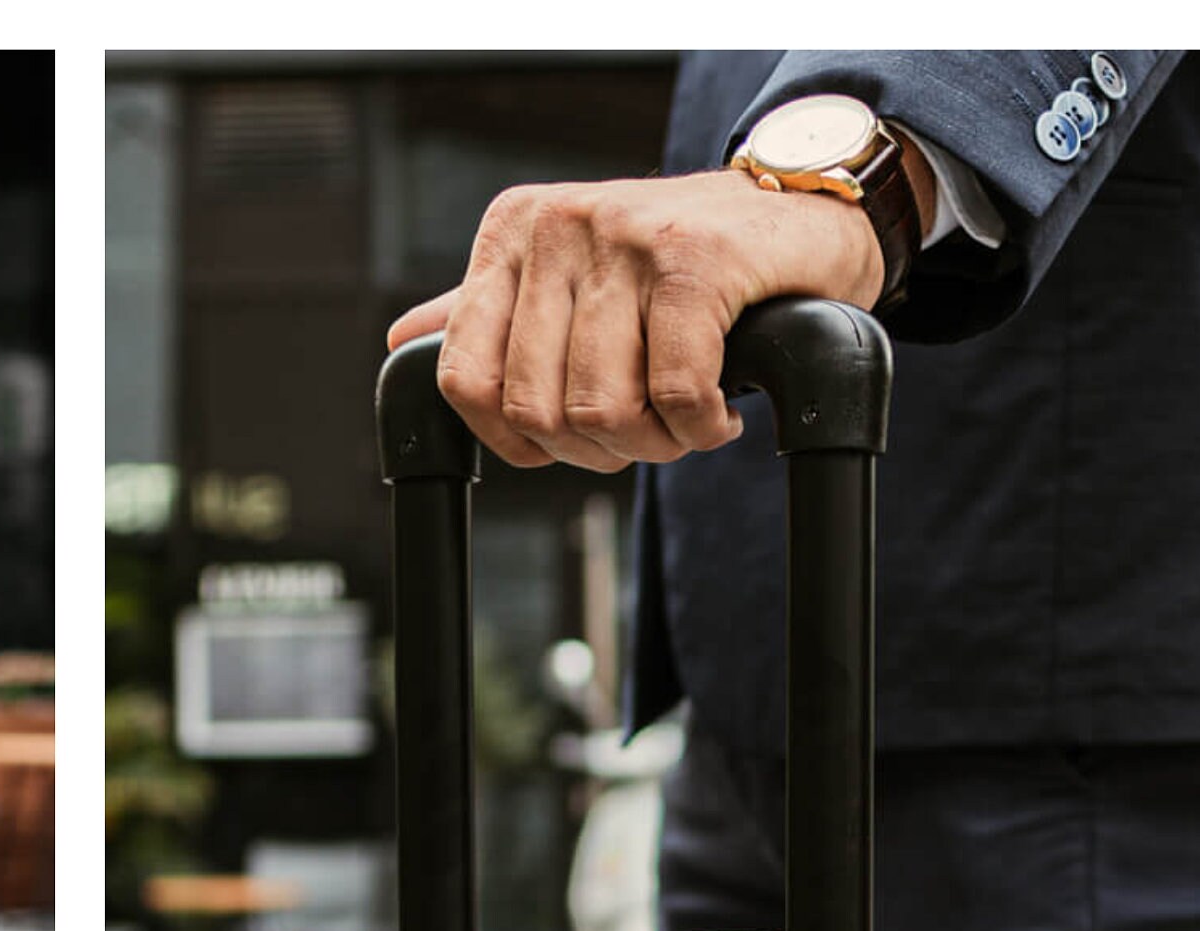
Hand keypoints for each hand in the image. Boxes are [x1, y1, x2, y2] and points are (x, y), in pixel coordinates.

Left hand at [386, 166, 913, 471]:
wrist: (796, 211)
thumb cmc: (678, 259)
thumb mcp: (571, 275)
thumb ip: (490, 311)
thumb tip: (403, 343)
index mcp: (513, 233)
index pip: (464, 380)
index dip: (515, 441)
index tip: (566, 441)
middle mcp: (558, 225)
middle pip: (536, 410)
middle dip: (595, 450)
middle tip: (643, 435)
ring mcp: (626, 236)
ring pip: (601, 409)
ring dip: (653, 445)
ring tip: (683, 422)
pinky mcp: (697, 259)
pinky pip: (675, 393)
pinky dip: (698, 429)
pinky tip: (718, 415)